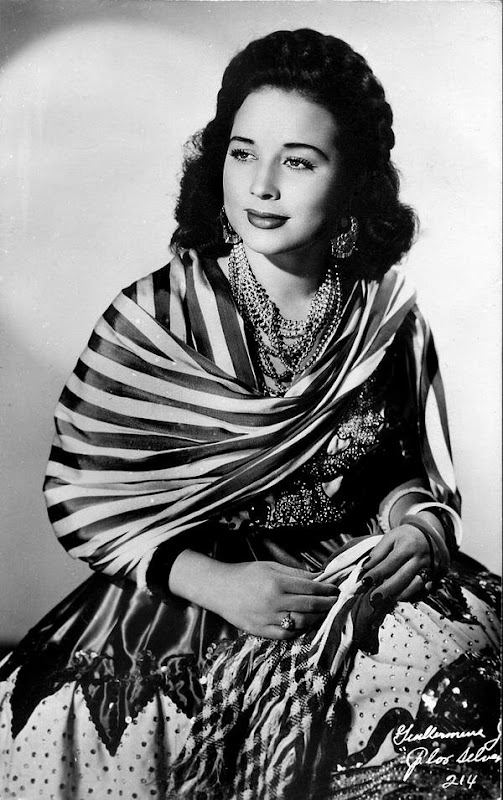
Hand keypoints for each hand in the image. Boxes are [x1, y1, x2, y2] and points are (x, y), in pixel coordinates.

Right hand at [212, 561, 339, 639]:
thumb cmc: (245, 574)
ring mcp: (267, 618)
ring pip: (301, 623)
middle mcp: (273, 602)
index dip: (327, 589)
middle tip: (336, 602)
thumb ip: (295, 573)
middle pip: (310, 606)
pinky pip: (286, 635)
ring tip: (323, 614)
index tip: (336, 589)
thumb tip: (318, 576)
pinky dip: (299, 631)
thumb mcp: (270, 566)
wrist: (218, 589)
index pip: (310, 587)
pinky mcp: (260, 631)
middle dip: (327, 604)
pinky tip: (305, 625)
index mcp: (276, 582)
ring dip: (316, 619)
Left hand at [361, 524, 446, 604]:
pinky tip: (400, 598)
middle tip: (373, 598)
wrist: (431, 534)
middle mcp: (420, 558)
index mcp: (408, 545)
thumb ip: (378, 552)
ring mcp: (430, 568)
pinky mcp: (436, 576)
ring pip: (415, 585)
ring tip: (386, 600)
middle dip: (387, 589)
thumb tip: (366, 567)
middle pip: (403, 576)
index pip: (391, 562)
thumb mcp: (391, 537)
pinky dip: (413, 595)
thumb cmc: (406, 536)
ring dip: (399, 595)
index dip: (377, 573)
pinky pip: (424, 589)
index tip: (365, 581)